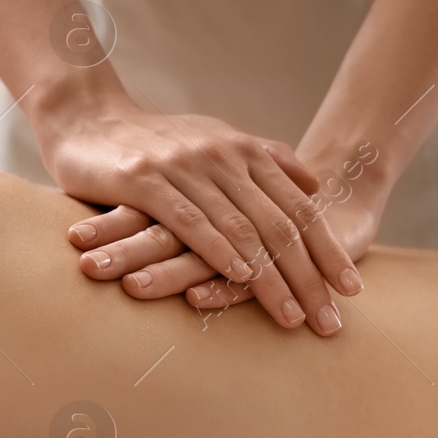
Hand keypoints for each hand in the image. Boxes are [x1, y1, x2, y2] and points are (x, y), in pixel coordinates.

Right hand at [39, 90, 361, 334]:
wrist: (86, 117)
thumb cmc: (150, 140)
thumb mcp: (215, 141)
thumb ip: (263, 159)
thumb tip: (312, 181)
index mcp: (244, 151)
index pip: (299, 208)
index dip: (328, 249)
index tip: (351, 289)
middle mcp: (222, 157)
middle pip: (279, 224)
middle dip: (309, 277)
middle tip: (329, 321)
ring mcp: (185, 167)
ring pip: (242, 229)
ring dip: (271, 279)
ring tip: (291, 318)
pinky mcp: (145, 180)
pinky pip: (190, 220)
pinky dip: (218, 251)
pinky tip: (238, 280)